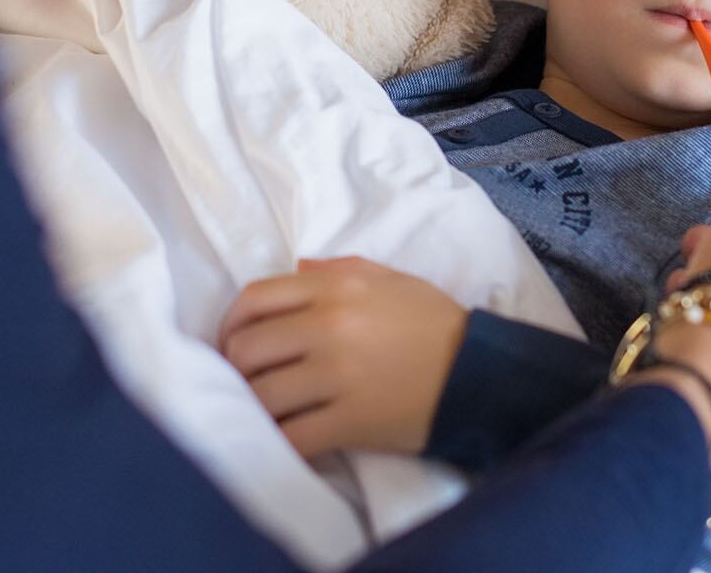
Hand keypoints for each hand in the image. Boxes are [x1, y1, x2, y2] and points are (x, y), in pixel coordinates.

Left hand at [217, 256, 468, 458]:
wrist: (480, 372)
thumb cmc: (434, 323)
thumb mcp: (391, 280)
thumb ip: (338, 270)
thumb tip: (296, 268)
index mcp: (336, 289)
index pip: (254, 298)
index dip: (230, 323)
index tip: (232, 343)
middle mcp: (330, 327)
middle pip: (247, 348)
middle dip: (234, 369)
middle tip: (244, 382)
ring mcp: (338, 376)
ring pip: (261, 395)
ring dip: (252, 407)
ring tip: (260, 412)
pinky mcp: (351, 421)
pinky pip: (293, 437)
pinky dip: (277, 442)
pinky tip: (282, 440)